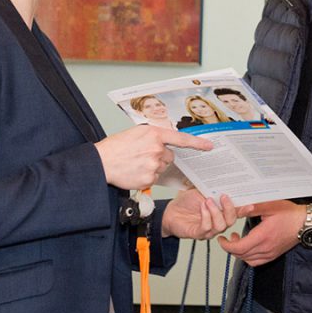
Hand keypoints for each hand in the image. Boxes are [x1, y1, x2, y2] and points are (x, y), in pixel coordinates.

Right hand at [94, 126, 211, 190]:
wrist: (101, 162)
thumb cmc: (116, 147)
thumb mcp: (136, 133)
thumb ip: (153, 136)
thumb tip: (164, 142)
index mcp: (154, 134)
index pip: (181, 139)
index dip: (197, 143)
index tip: (209, 146)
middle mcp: (156, 149)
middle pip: (169, 157)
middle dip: (160, 157)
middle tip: (142, 155)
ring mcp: (153, 165)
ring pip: (161, 168)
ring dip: (152, 167)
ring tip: (135, 163)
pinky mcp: (149, 179)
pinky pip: (154, 178)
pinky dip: (146, 177)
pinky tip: (134, 172)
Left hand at [161, 189, 253, 238]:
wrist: (170, 211)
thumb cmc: (187, 202)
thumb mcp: (202, 191)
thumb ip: (214, 190)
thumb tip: (226, 182)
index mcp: (221, 212)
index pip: (236, 212)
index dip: (244, 210)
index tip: (250, 204)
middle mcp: (217, 222)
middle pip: (231, 221)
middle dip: (229, 209)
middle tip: (223, 196)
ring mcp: (208, 230)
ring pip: (221, 226)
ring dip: (215, 211)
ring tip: (207, 200)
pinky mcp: (198, 233)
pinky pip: (207, 228)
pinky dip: (206, 216)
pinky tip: (202, 207)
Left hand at [217, 200, 305, 265]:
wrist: (305, 223)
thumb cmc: (290, 214)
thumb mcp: (270, 205)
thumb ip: (253, 207)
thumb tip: (238, 208)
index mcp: (263, 236)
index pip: (239, 248)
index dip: (227, 245)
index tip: (221, 239)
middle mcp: (266, 248)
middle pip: (241, 255)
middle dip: (230, 248)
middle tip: (227, 237)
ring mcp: (270, 253)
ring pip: (248, 260)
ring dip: (239, 253)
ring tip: (237, 241)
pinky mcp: (274, 255)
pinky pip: (256, 262)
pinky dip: (248, 257)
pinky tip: (248, 247)